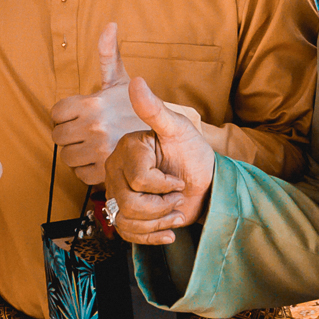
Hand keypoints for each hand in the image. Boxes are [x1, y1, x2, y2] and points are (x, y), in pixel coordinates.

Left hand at [49, 22, 150, 186]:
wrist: (166, 137)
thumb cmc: (135, 106)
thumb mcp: (120, 79)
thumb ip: (109, 53)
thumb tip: (110, 25)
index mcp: (93, 104)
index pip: (56, 113)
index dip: (64, 114)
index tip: (77, 115)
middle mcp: (95, 128)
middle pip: (58, 137)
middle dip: (68, 134)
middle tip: (83, 131)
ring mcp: (99, 151)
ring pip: (67, 157)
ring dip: (76, 153)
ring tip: (91, 145)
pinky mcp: (105, 172)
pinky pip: (79, 174)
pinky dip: (86, 169)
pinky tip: (99, 158)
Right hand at [106, 77, 215, 244]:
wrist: (203, 181)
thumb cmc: (192, 152)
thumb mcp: (179, 129)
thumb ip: (155, 109)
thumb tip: (136, 81)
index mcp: (127, 149)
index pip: (138, 179)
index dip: (163, 185)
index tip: (178, 179)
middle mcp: (116, 171)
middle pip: (130, 203)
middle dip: (163, 205)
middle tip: (177, 195)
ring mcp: (118, 193)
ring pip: (127, 221)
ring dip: (161, 221)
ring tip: (174, 209)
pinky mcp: (124, 214)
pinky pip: (128, 234)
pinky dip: (154, 237)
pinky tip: (169, 230)